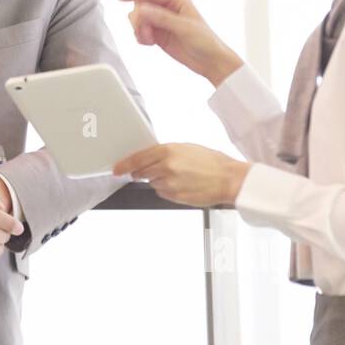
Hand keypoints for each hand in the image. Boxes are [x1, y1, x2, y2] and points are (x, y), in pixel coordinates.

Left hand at [113, 142, 248, 208]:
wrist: (228, 179)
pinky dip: (168, 190)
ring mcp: (169, 183)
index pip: (138, 158)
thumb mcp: (186, 148)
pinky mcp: (174, 196)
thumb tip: (151, 157)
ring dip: (159, 181)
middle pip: (141, 172)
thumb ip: (166, 152)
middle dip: (141, 173)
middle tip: (148, 172)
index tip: (117, 168)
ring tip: (179, 177)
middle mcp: (166, 166)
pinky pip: (162, 193)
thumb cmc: (212, 162)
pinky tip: (182, 185)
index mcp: (168, 150)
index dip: (124, 164)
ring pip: (153, 183)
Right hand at [119, 0, 243, 86]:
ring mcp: (162, 23)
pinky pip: (141, 32)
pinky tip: (150, 44)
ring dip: (139, 30)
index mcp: (177, 1)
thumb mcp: (184, 27)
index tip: (120, 0)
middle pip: (141, 7)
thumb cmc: (206, 42)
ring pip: (139, 20)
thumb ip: (162, 18)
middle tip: (145, 32)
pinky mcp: (158, 36)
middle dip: (139, 19)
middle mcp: (168, 10)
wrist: (211, 62)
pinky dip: (141, 38)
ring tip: (149, 40)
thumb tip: (141, 9)